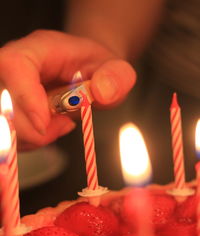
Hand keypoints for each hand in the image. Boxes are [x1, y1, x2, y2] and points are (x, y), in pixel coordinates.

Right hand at [0, 30, 135, 149]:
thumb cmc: (98, 69)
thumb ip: (116, 76)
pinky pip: (13, 134)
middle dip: (31, 128)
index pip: (15, 66)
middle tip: (64, 125)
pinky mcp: (13, 109)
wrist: (88, 73)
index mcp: (40, 49)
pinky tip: (52, 129)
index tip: (45, 123)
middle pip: (4, 101)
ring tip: (61, 125)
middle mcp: (17, 67)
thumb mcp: (116, 69)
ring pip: (5, 122)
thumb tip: (101, 92)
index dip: (25, 97)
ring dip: (33, 137)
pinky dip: (31, 142)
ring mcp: (11, 89)